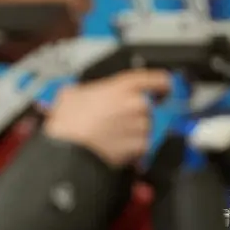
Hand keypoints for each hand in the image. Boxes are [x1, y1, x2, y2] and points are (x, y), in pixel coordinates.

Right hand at [44, 69, 172, 166]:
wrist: (67, 149)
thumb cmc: (67, 122)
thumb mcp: (71, 93)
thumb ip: (88, 90)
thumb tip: (84, 94)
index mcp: (123, 86)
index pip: (157, 79)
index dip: (161, 85)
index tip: (161, 89)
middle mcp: (136, 104)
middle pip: (149, 108)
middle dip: (136, 115)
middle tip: (116, 120)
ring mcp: (139, 126)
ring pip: (146, 128)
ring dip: (134, 133)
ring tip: (111, 136)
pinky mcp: (138, 148)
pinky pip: (142, 147)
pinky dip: (132, 149)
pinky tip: (114, 148)